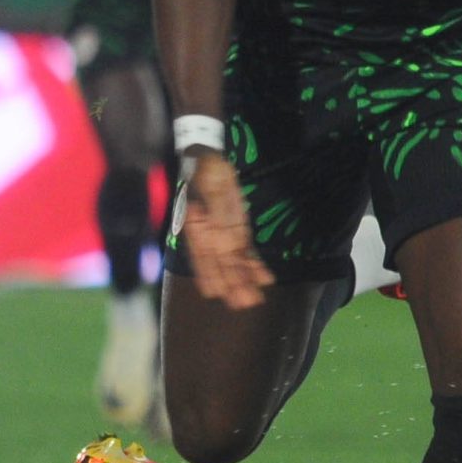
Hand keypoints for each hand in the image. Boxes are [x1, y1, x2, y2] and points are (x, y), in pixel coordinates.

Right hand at [181, 154, 272, 309]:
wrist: (209, 158)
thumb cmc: (205, 172)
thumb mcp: (211, 189)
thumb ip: (218, 215)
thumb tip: (226, 242)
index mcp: (196, 229)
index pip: (204, 257)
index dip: (211, 275)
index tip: (218, 294)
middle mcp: (207, 238)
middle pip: (220, 265)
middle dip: (232, 284)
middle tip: (244, 304)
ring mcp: (222, 236)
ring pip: (233, 263)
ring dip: (244, 281)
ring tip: (256, 299)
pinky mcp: (236, 231)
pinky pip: (245, 252)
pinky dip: (254, 266)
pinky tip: (265, 278)